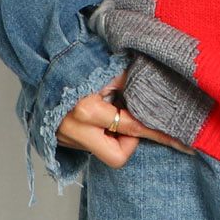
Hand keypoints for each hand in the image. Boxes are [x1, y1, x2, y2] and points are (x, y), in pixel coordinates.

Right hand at [55, 69, 197, 166]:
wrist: (38, 65)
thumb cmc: (74, 62)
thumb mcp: (106, 67)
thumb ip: (131, 82)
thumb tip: (155, 93)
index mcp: (87, 111)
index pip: (133, 129)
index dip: (159, 134)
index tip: (181, 143)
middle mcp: (75, 130)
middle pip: (117, 157)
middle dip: (129, 143)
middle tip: (127, 120)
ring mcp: (65, 138)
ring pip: (102, 150)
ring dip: (111, 135)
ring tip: (105, 109)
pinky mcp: (58, 141)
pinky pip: (89, 144)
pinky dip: (97, 133)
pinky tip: (92, 113)